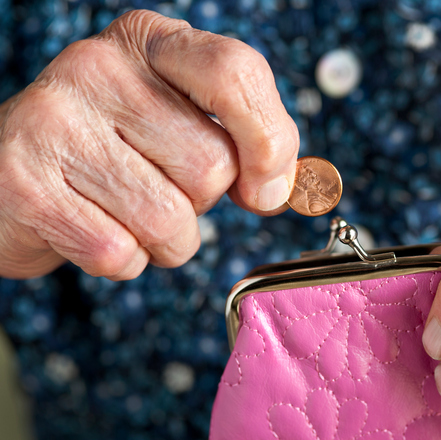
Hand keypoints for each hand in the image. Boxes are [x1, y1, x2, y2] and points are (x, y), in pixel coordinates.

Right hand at [0, 10, 298, 279]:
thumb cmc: (115, 150)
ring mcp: (55, 122)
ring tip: (126, 211)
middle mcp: (98, 68)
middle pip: (211, 165)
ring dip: (166, 239)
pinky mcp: (26, 183)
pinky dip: (124, 259)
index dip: (268, 140)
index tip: (264, 187)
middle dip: (200, 201)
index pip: (236, 73)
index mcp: (151, 42)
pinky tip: (95, 227)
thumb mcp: (182, 121)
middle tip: (157, 184)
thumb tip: (278, 187)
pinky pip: (120, 252)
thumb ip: (245, 141)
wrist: (12, 175)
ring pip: (170, 219)